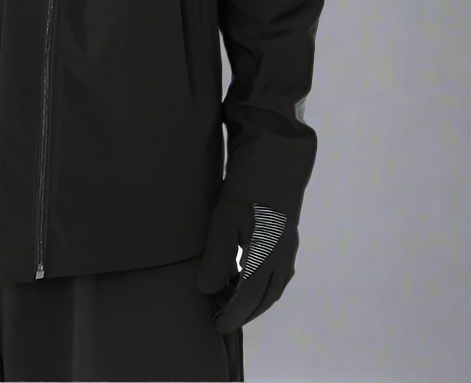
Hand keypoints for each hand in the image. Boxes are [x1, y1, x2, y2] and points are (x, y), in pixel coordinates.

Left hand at [196, 199, 298, 333]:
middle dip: (244, 312)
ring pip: (273, 289)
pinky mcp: (287, 245)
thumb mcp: (224, 221)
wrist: (272, 168)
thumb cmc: (244, 193)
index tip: (218, 326)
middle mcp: (283, 258)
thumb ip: (217, 257)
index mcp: (268, 255)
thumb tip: (206, 290)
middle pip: (264, 297)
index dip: (234, 314)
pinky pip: (276, 278)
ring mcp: (288, 252)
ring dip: (253, 301)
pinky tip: (244, 283)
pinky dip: (261, 288)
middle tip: (221, 320)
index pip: (250, 296)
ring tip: (229, 303)